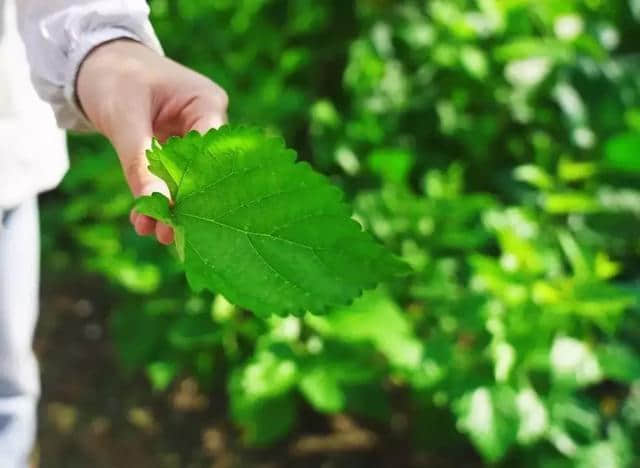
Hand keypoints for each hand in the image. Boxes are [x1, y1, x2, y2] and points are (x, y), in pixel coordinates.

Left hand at [76, 39, 227, 244]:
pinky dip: (158, 198)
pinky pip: (172, 179)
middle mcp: (207, 123)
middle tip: (166, 235)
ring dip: (170, 207)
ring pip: (188, 180)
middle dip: (185, 205)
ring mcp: (193, 138)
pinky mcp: (177, 151)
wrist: (95, 63)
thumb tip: (155, 207)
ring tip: (151, 232)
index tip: (181, 218)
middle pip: (206, 172)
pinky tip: (143, 220)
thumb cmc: (113, 77)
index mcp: (207, 104)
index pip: (213, 155)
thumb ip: (140, 163)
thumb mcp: (123, 118)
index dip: (200, 188)